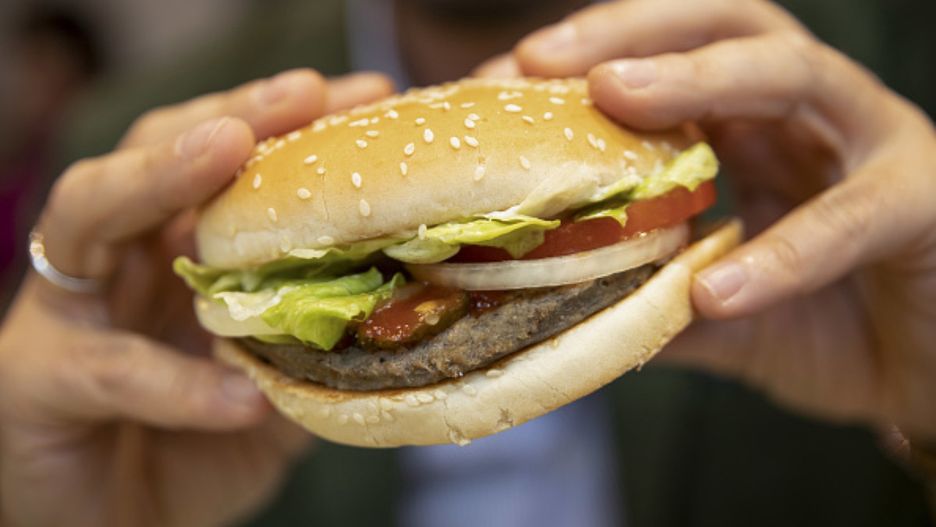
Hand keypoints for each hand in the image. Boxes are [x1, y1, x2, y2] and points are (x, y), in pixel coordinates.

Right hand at [0, 69, 393, 526]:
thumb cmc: (191, 452)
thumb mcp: (271, 388)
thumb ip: (314, 345)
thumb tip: (406, 304)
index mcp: (168, 252)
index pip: (219, 162)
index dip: (286, 125)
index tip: (365, 95)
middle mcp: (113, 263)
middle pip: (151, 155)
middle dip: (228, 114)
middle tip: (305, 90)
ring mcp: (64, 312)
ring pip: (88, 215)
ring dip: (160, 176)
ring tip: (230, 148)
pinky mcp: (34, 381)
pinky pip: (107, 369)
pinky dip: (178, 380)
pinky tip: (243, 395)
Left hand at [502, 0, 935, 440]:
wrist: (919, 375)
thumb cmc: (817, 323)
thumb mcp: (708, 306)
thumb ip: (640, 295)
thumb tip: (542, 308)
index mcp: (748, 124)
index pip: (664, 61)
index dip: (580, 60)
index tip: (497, 82)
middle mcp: (807, 113)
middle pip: (723, 26)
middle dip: (630, 32)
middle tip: (543, 58)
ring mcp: (872, 143)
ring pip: (794, 74)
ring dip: (700, 79)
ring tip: (615, 98)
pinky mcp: (924, 201)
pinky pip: (856, 212)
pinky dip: (785, 250)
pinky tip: (719, 289)